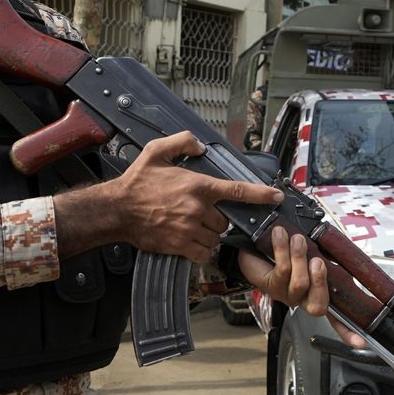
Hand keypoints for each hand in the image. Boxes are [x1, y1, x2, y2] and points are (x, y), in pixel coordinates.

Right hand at [54, 131, 283, 260]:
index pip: (237, 190)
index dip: (261, 194)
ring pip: (215, 237)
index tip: (277, 196)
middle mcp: (197, 209)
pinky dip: (201, 250)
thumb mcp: (157, 151)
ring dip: (209, 233)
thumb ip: (182, 142)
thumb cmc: (137, 182)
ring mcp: (189, 229)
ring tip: (192, 225)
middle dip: (217, 217)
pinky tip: (191, 242)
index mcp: (197, 186)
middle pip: (225, 219)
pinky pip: (203, 253)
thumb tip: (201, 145)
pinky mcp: (180, 246)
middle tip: (199, 211)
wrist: (116, 210)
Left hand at [238, 228, 367, 347]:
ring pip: (299, 284)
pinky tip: (279, 236)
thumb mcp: (310, 251)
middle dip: (320, 282)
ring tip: (296, 240)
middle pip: (318, 305)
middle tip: (317, 261)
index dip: (347, 331)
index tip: (360, 343)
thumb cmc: (284, 249)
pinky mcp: (271, 285)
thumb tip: (335, 252)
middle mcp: (303, 298)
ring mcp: (286, 295)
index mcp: (317, 292)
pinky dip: (282, 250)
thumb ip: (324, 254)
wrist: (252, 246)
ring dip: (299, 258)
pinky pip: (281, 270)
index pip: (335, 317)